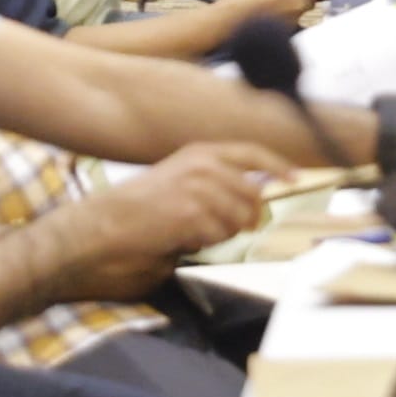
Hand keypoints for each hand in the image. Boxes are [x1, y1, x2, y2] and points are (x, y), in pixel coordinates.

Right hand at [87, 144, 279, 274]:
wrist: (101, 226)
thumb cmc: (136, 209)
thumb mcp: (179, 181)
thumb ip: (215, 184)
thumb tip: (253, 200)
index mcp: (199, 153)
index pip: (251, 153)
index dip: (278, 164)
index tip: (294, 177)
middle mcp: (202, 165)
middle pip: (253, 195)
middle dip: (247, 218)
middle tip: (220, 229)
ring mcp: (198, 189)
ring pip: (237, 219)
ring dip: (220, 233)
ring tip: (188, 231)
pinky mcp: (192, 215)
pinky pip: (217, 237)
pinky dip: (202, 244)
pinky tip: (177, 237)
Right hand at [209, 0, 337, 37]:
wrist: (235, 19)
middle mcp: (302, 4)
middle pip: (310, 1)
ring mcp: (296, 20)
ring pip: (300, 14)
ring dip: (292, 11)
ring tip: (272, 9)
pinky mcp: (288, 34)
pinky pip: (291, 25)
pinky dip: (284, 22)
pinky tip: (269, 19)